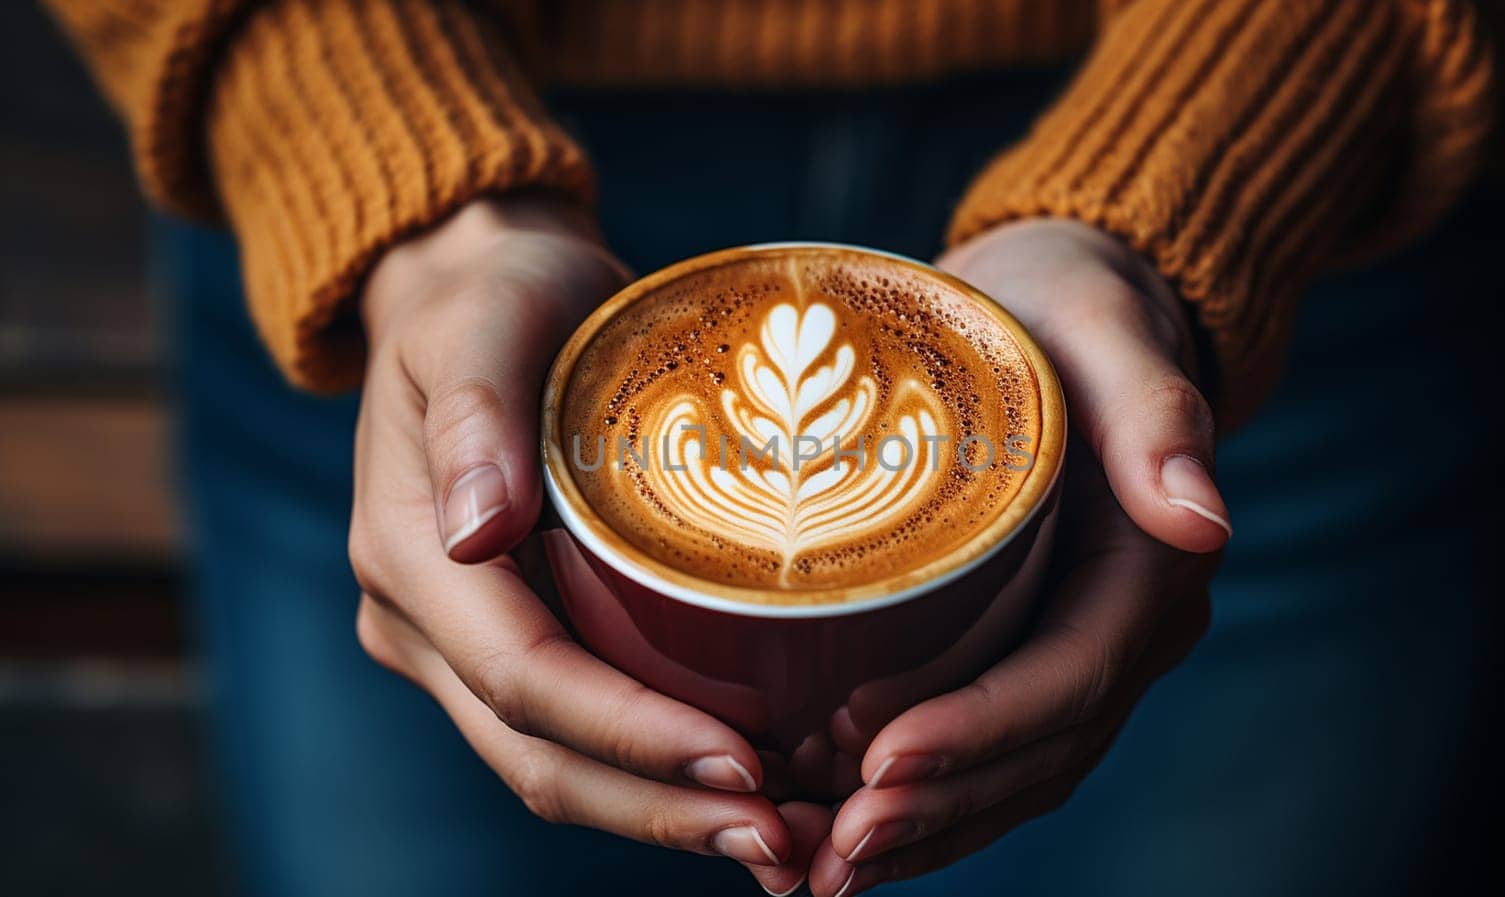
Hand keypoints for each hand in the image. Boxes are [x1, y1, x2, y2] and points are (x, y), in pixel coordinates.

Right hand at [348, 196, 792, 868]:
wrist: (476, 289)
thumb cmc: (498, 292)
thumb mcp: (485, 318)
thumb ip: (477, 411)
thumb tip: (476, 530)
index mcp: (408, 553)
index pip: (524, 678)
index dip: (632, 736)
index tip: (744, 765)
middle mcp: (422, 620)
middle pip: (542, 756)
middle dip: (662, 811)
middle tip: (786, 845)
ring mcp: (460, 641)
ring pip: (556, 766)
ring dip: (666, 817)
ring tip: (784, 842)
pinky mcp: (510, 638)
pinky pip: (578, 733)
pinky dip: (657, 777)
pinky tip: (747, 792)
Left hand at [803, 219, 1229, 894]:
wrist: (1062, 308)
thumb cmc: (1070, 304)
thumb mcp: (1105, 328)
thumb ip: (1156, 411)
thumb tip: (1203, 515)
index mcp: (1151, 565)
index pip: (1067, 678)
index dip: (977, 732)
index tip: (878, 763)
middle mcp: (1127, 629)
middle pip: (1036, 752)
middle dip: (936, 809)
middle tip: (831, 849)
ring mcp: (1082, 650)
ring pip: (1012, 774)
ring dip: (924, 832)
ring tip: (825, 870)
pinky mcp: (1031, 650)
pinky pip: (989, 751)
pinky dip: (926, 803)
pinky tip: (846, 832)